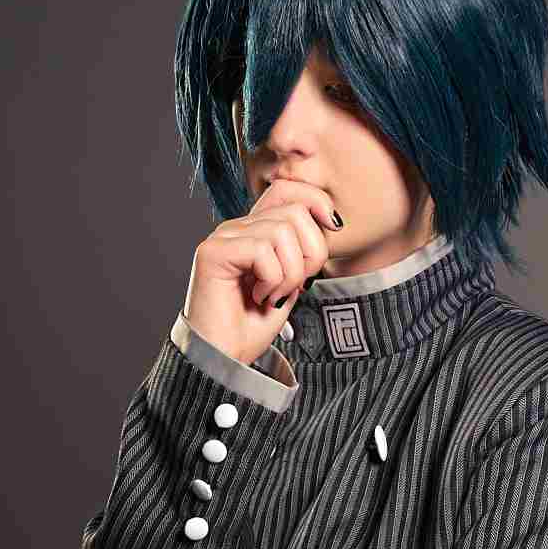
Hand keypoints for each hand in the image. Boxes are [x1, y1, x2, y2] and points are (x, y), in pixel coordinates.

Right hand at [181, 180, 343, 369]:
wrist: (223, 358)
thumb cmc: (252, 327)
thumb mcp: (290, 285)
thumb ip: (303, 253)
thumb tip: (329, 223)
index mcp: (255, 232)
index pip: (287, 190)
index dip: (316, 201)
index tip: (334, 227)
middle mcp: (237, 228)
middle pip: (294, 212)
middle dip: (310, 254)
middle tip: (295, 286)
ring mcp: (223, 237)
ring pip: (282, 232)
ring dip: (290, 274)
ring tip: (272, 296)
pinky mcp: (212, 252)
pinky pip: (263, 250)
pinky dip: (272, 280)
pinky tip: (258, 297)